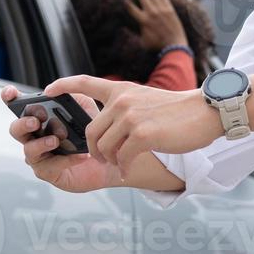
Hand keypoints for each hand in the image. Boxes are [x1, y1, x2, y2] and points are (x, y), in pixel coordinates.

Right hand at [2, 86, 121, 192]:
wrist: (108, 160)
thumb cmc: (93, 135)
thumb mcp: (87, 110)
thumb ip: (75, 97)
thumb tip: (56, 91)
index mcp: (41, 119)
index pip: (19, 106)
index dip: (10, 98)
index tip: (10, 94)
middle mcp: (36, 137)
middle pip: (16, 130)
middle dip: (23, 124)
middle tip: (35, 122)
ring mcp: (40, 156)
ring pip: (29, 151)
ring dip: (41, 144)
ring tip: (55, 140)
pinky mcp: (49, 173)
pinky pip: (49, 167)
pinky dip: (65, 160)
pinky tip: (79, 156)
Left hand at [44, 75, 222, 174]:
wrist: (205, 112)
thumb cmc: (178, 112)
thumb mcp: (145, 100)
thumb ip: (125, 108)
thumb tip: (108, 127)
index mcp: (121, 90)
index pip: (85, 83)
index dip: (63, 86)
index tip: (47, 90)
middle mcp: (122, 101)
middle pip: (91, 131)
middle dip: (94, 150)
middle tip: (103, 159)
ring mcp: (131, 117)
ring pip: (104, 147)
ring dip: (110, 161)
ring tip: (120, 164)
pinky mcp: (143, 135)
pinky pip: (122, 157)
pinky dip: (123, 167)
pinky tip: (128, 170)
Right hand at [126, 0, 186, 50]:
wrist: (174, 47)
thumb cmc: (157, 47)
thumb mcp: (142, 42)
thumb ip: (136, 33)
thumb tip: (127, 29)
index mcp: (143, 21)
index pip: (131, 7)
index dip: (127, 2)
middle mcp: (152, 13)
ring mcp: (162, 10)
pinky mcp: (170, 10)